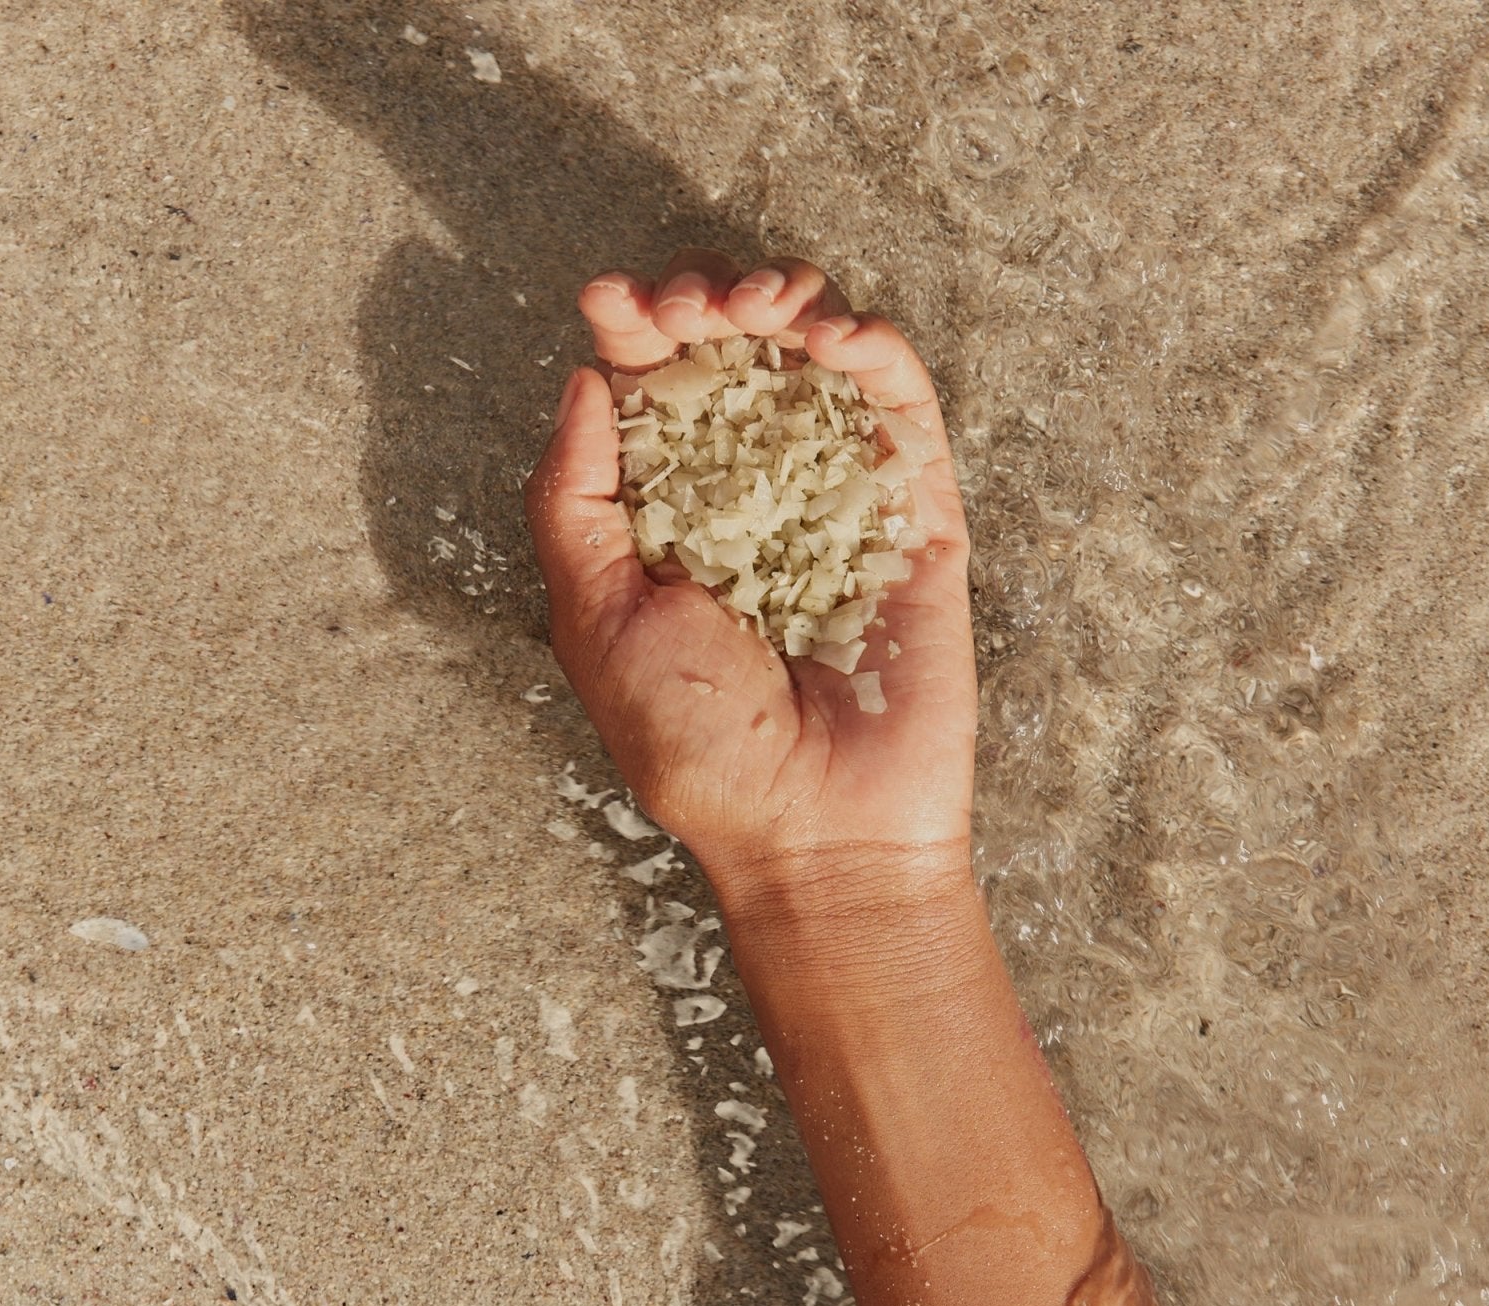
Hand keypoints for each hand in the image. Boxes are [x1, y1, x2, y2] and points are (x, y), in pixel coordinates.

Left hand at [523, 250, 976, 892]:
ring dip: (788, 297)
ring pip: (818, 354)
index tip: (611, 302)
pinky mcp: (914, 511)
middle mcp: (751, 490)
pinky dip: (875, 346)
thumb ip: (574, 499)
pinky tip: (835, 336)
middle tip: (698, 309)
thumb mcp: (594, 618)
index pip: (651, 384)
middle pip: (734, 346)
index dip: (632, 324)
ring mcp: (837, 494)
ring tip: (766, 306)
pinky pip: (903, 405)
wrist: (815, 827)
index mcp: (667, 511)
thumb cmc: (696, 743)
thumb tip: (584, 379)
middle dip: (708, 295)